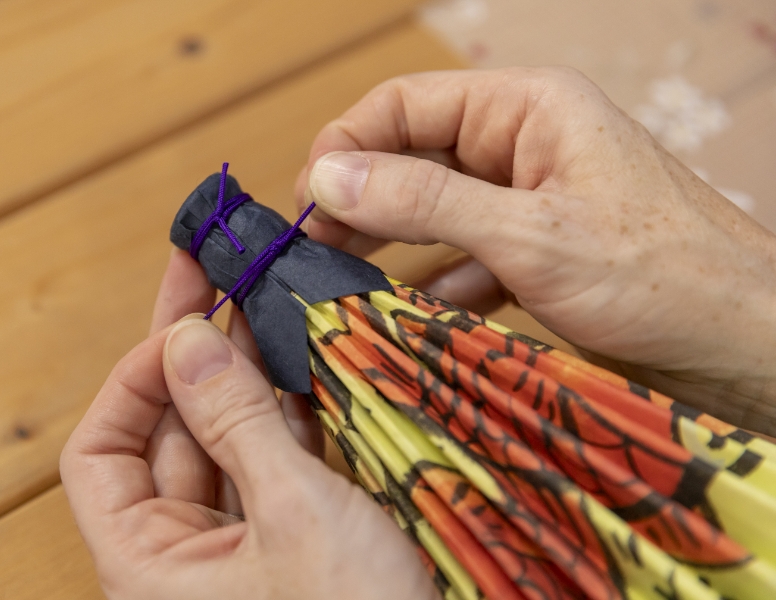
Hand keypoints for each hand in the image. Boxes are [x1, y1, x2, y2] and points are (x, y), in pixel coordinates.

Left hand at [60, 250, 438, 599]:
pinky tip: (299, 360)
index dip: (132, 380)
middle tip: (215, 275)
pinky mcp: (289, 538)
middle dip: (194, 356)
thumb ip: (236, 422)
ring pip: (223, 441)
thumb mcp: (295, 514)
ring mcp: (238, 545)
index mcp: (148, 563)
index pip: (100, 453)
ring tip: (262, 301)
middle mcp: (182, 554)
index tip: (182, 324)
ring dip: (243, 374)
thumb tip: (186, 339)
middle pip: (165, 435)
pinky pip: (271, 462)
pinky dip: (284, 412)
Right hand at [296, 67, 775, 434]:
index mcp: (526, 109)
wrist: (745, 346)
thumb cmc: (663, 277)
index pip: (405, 105)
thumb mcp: (530, 235)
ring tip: (340, 282)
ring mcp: (527, 202)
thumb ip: (425, 202)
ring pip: (432, 210)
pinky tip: (403, 313)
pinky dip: (431, 284)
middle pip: (412, 156)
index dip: (347, 146)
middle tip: (312, 251)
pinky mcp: (533, 254)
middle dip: (360, 200)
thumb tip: (330, 176)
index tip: (307, 202)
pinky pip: (462, 256)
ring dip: (389, 245)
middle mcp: (521, 145)